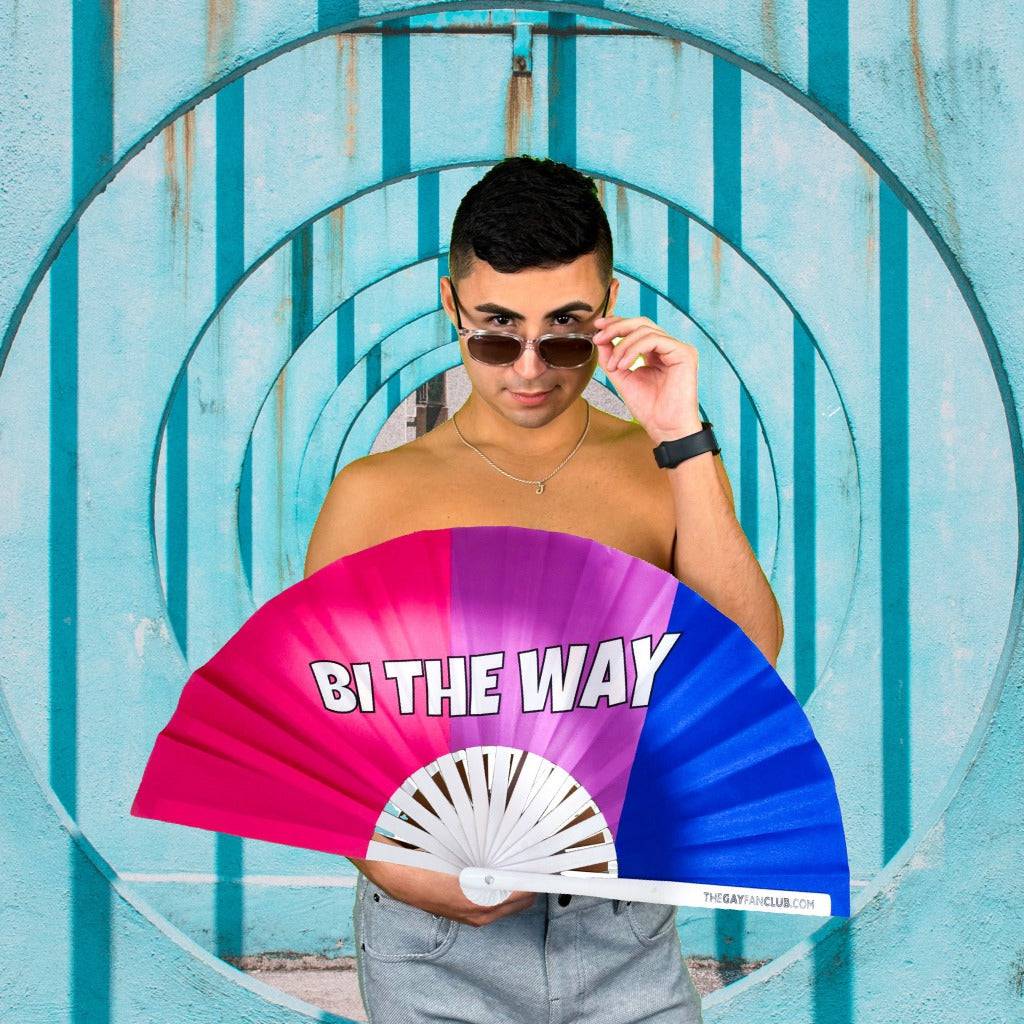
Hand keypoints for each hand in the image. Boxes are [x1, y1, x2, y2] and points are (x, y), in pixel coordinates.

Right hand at [359, 858, 535, 926]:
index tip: (545, 864)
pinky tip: (493, 870)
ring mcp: (471, 916)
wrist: (398, 875)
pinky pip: (491, 904)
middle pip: (521, 901)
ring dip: (514, 886)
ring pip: (507, 904)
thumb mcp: (463, 853)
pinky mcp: (462, 913)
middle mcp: (481, 914)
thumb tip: (514, 846)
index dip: (537, 879)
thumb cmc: (428, 863)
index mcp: (483, 902)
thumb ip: (491, 856)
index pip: (525, 893)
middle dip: (528, 882)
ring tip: (515, 863)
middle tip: (532, 859)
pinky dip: (498, 890)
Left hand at [592, 316, 703, 443]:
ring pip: (645, 330)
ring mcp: (678, 349)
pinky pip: (654, 340)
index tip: (598, 327)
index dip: (617, 324)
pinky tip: (624, 364)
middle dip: (617, 327)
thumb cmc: (649, 408)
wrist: (664, 427)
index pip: (637, 329)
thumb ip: (612, 357)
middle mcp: (668, 347)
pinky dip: (634, 349)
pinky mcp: (684, 353)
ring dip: (623, 345)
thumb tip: (600, 338)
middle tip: (599, 337)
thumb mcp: (622, 377)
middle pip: (641, 323)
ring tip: (614, 365)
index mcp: (656, 352)